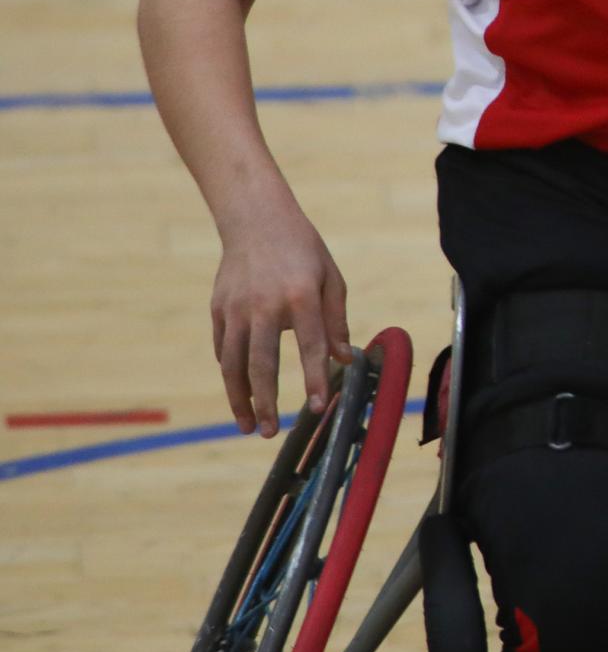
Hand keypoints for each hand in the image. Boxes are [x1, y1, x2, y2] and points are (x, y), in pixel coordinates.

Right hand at [209, 205, 353, 436]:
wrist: (256, 219)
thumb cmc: (302, 250)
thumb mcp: (330, 278)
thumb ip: (336, 320)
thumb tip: (344, 359)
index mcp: (299, 297)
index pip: (310, 347)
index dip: (315, 378)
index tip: (319, 406)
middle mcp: (264, 306)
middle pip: (261, 364)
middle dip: (266, 402)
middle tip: (271, 432)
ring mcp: (236, 309)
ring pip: (232, 364)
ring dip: (239, 398)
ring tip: (249, 425)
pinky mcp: (218, 309)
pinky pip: (222, 348)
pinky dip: (230, 372)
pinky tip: (239, 389)